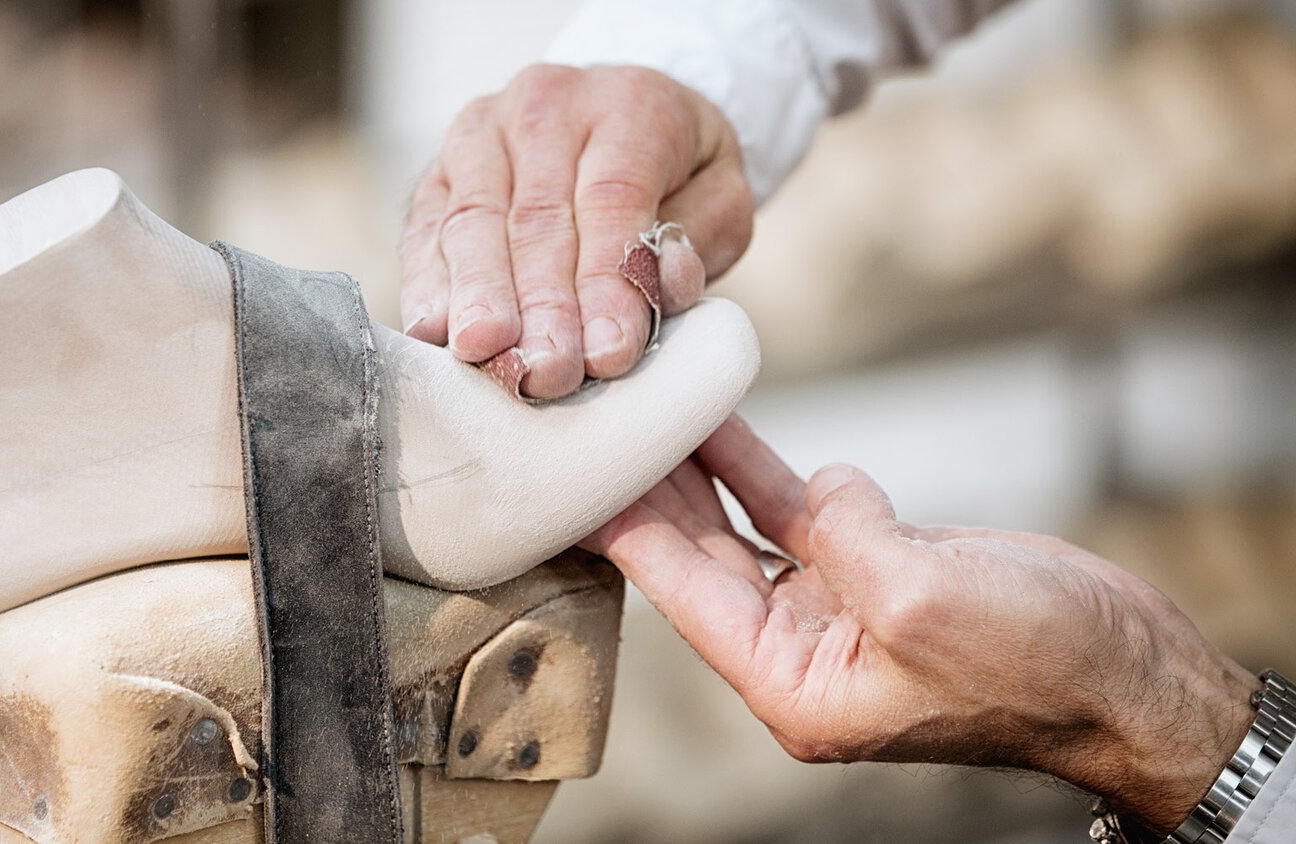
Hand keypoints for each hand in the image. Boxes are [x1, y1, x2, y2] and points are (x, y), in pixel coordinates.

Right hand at [400, 64, 752, 398]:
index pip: (612, 198)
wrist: (617, 121)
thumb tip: (660, 283)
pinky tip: (434, 330)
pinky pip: (426, 230)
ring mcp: (481, 134)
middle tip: (546, 372)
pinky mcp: (437, 171)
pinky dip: (428, 283)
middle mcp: (545, 106)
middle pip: (536, 216)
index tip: (609, 354)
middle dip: (541, 305)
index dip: (606, 281)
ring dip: (478, 298)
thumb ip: (697, 240)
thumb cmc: (676, 174)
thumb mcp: (720, 197)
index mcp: (629, 105)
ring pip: (472, 220)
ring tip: (485, 355)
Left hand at [582, 416, 1258, 833]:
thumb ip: (844, 539)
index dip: (625, 529)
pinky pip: (797, 511)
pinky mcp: (872, 570)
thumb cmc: (1038, 666)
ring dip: (701, 465)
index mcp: (791, 684)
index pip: (681, 594)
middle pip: (696, 556)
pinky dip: (767, 467)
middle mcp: (797, 649)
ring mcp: (833, 607)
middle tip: (596, 418)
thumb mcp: (924, 602)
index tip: (571, 474)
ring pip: (741, 525)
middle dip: (648, 488)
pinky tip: (727, 421)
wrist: (1129, 674)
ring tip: (648, 402)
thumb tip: (815, 492)